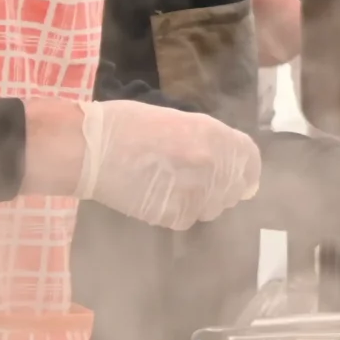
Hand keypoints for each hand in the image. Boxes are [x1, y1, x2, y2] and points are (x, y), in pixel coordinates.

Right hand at [78, 101, 261, 229]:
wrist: (90, 149)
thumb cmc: (129, 125)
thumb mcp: (179, 120)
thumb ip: (208, 141)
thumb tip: (228, 162)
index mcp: (214, 135)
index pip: (249, 160)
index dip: (246, 169)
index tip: (241, 176)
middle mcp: (211, 165)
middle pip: (234, 188)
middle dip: (221, 187)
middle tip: (197, 182)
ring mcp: (194, 192)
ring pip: (213, 207)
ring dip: (201, 201)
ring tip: (172, 187)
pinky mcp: (173, 215)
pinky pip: (187, 218)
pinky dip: (177, 211)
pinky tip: (157, 196)